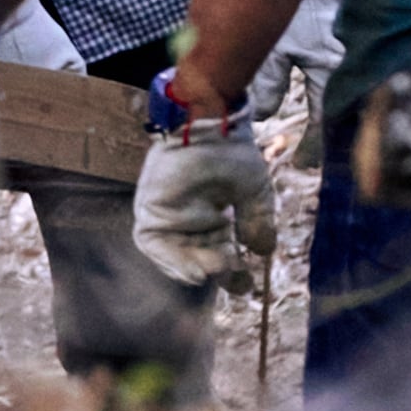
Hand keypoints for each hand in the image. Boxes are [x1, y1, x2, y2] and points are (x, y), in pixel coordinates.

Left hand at [133, 121, 277, 290]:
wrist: (209, 124)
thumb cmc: (231, 153)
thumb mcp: (253, 192)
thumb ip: (256, 222)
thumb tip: (262, 253)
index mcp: (214, 218)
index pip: (221, 256)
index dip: (232, 275)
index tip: (249, 286)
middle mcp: (189, 220)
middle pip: (199, 258)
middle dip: (216, 273)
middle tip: (233, 276)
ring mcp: (167, 215)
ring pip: (175, 255)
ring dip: (192, 269)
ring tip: (214, 272)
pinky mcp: (149, 208)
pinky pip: (151, 243)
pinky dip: (169, 260)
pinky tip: (193, 270)